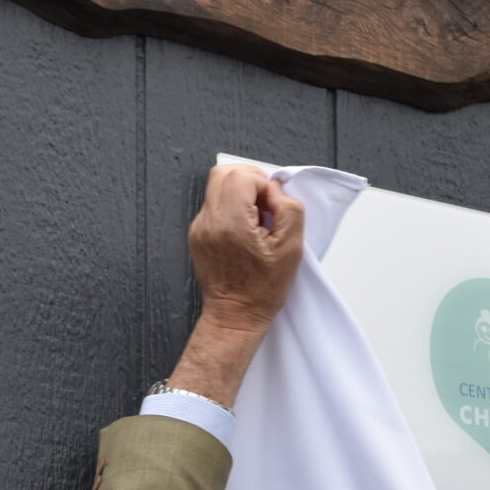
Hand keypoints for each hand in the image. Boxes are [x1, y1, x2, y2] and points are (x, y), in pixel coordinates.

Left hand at [166, 164, 305, 406]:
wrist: (235, 316)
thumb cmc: (262, 289)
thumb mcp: (291, 249)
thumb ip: (288, 209)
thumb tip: (275, 190)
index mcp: (231, 223)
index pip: (242, 176)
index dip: (263, 184)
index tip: (272, 208)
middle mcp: (209, 221)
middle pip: (224, 173)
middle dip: (250, 181)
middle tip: (265, 206)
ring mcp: (199, 227)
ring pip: (218, 187)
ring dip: (240, 194)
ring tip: (256, 221)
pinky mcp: (198, 234)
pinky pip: (215, 206)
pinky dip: (232, 209)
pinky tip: (245, 232)